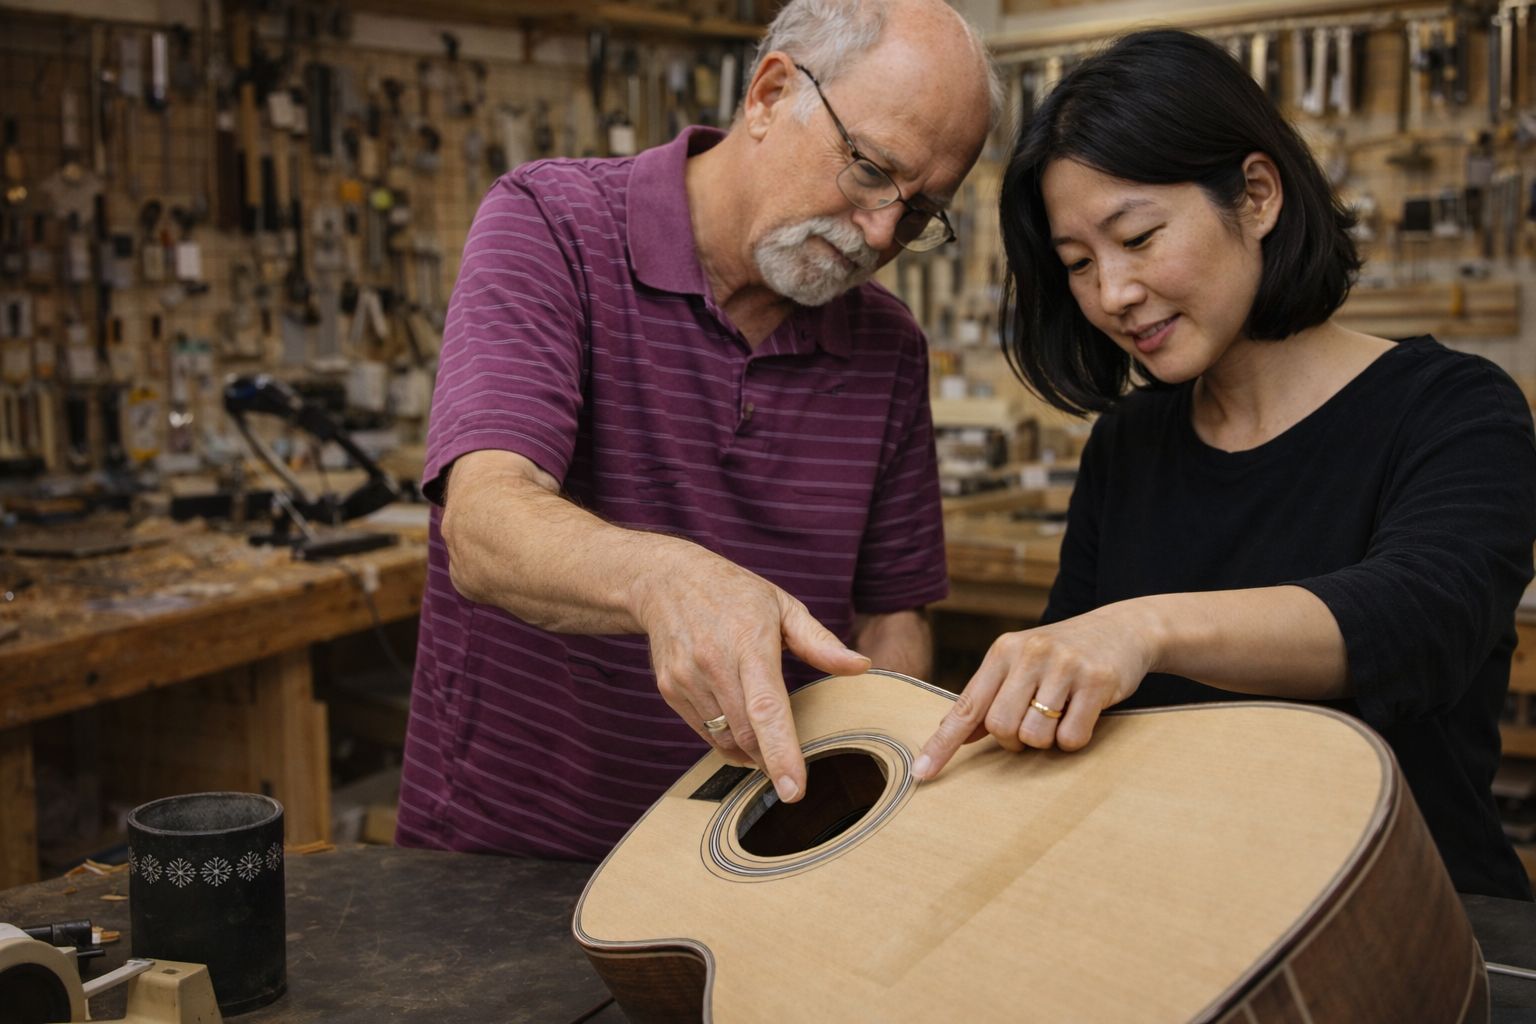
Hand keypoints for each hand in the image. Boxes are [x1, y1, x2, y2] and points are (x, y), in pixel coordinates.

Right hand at [636, 543, 870, 802]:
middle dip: (770, 760)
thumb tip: (861, 667)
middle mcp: (714, 664)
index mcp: (749, 643)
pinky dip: (725, 738)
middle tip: (790, 768)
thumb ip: (821, 643)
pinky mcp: (670, 690)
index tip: (795, 791)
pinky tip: (736, 722)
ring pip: (724, 739)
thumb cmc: (735, 594)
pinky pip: (704, 731)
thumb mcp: (783, 607)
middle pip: (746, 735)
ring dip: (748, 751)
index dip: (782, 754)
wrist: (667, 581)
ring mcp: (686, 679)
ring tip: (763, 739)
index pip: (767, 710)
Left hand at [912, 602, 1158, 779]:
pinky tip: (1083, 714)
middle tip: (1034, 722)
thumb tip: (958, 733)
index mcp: (1002, 652)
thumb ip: (990, 696)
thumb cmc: (1064, 654)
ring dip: (1047, 739)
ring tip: (1060, 713)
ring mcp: (1063, 665)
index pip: (966, 707)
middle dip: (1015, 740)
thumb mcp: (1021, 664)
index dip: (943, 744)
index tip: (922, 773)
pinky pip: (1071, 737)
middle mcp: (1029, 654)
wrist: (1124, 628)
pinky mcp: (1095, 681)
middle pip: (1000, 727)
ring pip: (1035, 736)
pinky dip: (1074, 738)